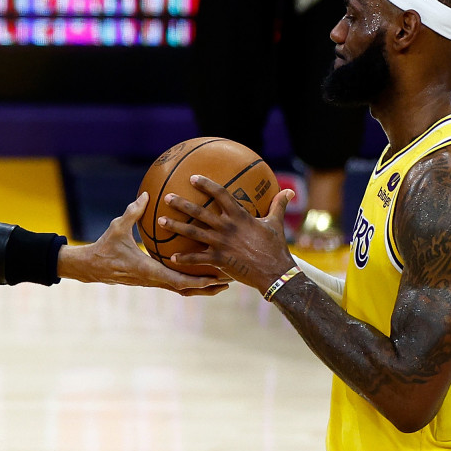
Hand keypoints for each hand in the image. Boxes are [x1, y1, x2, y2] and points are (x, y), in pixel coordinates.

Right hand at [57, 193, 229, 295]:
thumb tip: (146, 194)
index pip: (178, 280)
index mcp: (148, 270)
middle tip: (228, 281)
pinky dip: (188, 282)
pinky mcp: (150, 280)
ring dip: (200, 288)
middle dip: (207, 287)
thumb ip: (133, 212)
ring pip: (181, 290)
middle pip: (186, 289)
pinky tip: (199, 273)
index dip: (198, 280)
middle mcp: (153, 280)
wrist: (90, 267)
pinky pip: (174, 283)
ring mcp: (152, 282)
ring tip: (220, 283)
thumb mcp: (117, 227)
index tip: (216, 277)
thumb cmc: (104, 246)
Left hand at [160, 175, 295, 291]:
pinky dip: (184, 258)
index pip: (220, 194)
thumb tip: (290, 191)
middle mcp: (227, 228)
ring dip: (175, 227)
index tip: (192, 178)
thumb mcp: (276, 223)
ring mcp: (220, 244)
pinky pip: (197, 258)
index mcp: (239, 216)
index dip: (206, 185)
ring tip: (161, 221)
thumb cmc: (276, 247)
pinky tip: (172, 257)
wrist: (275, 272)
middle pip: (199, 212)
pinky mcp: (218, 260)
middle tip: (167, 197)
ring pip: (193, 233)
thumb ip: (279, 205)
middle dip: (181, 204)